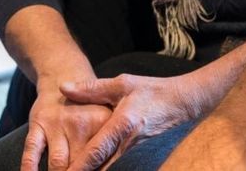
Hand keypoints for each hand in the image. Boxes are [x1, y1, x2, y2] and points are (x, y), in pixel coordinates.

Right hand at [22, 84, 112, 170]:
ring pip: (58, 163)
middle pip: (82, 164)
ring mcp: (57, 124)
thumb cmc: (90, 107)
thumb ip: (113, 142)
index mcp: (103, 124)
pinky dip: (30, 167)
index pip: (103, 159)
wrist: (63, 75)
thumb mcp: (109, 114)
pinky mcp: (39, 124)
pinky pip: (32, 150)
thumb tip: (121, 167)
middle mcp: (80, 124)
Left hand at [60, 74, 200, 170]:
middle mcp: (127, 143)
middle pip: (101, 168)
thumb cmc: (151, 90)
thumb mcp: (122, 83)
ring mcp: (133, 151)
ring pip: (108, 169)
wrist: (182, 102)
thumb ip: (91, 89)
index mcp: (122, 124)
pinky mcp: (136, 154)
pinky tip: (91, 167)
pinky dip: (102, 168)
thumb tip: (63, 88)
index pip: (96, 151)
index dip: (79, 166)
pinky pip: (115, 165)